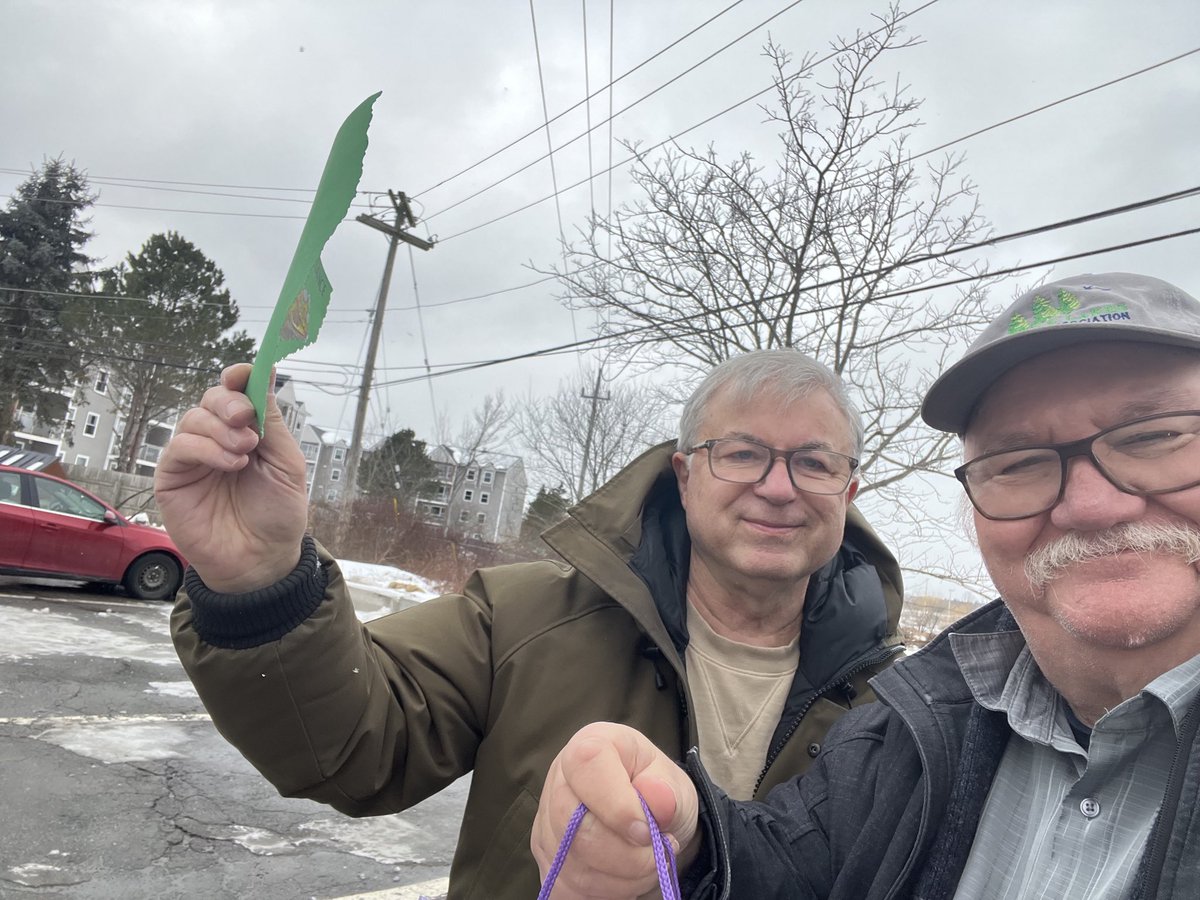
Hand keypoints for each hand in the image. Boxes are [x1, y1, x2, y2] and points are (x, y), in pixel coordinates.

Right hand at [155, 363, 309, 591]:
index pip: (236, 392)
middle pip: (211, 398)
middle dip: (228, 401)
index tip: (243, 373)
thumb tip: (268, 372)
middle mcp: (218, 439)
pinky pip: (180, 447)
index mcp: (247, 431)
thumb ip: (272, 420)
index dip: (238, 377)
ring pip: (193, 418)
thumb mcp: (286, 463)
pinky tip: (230, 464)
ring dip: (220, 429)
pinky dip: (206, 449)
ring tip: (244, 453)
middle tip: (246, 418)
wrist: (262, 559)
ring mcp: (194, 457)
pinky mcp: (173, 477)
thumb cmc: (278, 514)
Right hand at [532, 722, 700, 898]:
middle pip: (575, 829)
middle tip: (658, 850)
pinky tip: (625, 875)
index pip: (586, 765)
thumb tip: (659, 798)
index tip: (648, 830)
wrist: (652, 819)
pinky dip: (607, 891)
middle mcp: (559, 781)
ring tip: (647, 861)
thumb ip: (668, 791)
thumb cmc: (659, 791)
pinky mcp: (547, 861)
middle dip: (627, 855)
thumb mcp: (674, 783)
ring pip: (575, 866)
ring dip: (624, 877)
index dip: (617, 805)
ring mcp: (547, 824)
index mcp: (591, 745)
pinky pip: (568, 889)